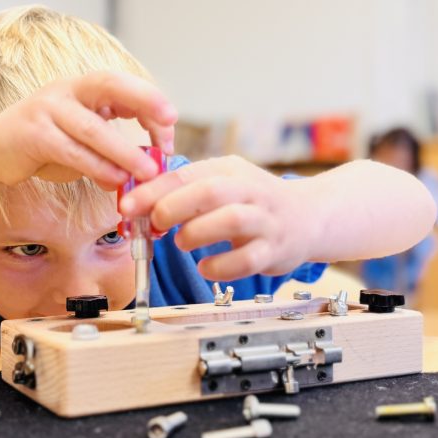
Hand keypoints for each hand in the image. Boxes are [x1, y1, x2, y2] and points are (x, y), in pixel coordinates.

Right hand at [0, 72, 176, 190]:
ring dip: (125, 151)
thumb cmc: (44, 147)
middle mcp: (66, 90)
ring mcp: (47, 109)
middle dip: (143, 99)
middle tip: (170, 121)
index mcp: (82, 87)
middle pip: (110, 84)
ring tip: (149, 171)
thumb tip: (150, 167)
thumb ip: (112, 147)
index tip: (170, 127)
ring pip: (94, 128)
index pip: (123, 83)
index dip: (150, 101)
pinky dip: (97, 167)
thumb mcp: (82, 140)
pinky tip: (116, 181)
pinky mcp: (33, 135)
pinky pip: (72, 151)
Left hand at [120, 155, 315, 279]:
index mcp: (230, 170)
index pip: (186, 173)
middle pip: (209, 191)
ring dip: (197, 234)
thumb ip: (183, 190)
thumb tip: (135, 201)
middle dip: (174, 207)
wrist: (310, 217)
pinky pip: (246, 260)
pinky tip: (206, 266)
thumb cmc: (253, 201)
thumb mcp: (222, 183)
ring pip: (230, 221)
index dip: (152, 190)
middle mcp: (250, 191)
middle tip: (156, 223)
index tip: (127, 206)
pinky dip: (220, 267)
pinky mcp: (274, 250)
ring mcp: (265, 220)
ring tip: (183, 242)